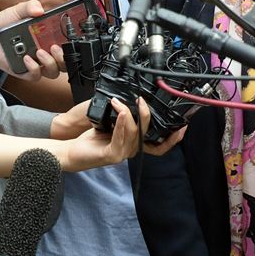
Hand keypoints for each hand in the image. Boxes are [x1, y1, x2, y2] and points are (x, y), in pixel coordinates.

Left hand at [0, 0, 63, 79]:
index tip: (70, 40)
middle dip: (64, 58)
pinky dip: (34, 68)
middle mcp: (45, 52)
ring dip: (50, 63)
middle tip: (55, 47)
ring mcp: (36, 63)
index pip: (68, 46)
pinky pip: (35, 76)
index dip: (73, 46)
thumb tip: (39, 9)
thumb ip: (29, 6)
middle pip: (65, 63)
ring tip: (40, 52)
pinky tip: (27, 58)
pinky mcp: (24, 71)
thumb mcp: (18, 10)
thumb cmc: (4, 22)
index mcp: (49, 39)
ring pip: (53, 72)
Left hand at [61, 97, 185, 169]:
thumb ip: (126, 118)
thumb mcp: (113, 125)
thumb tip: (136, 100)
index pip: (160, 146)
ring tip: (119, 102)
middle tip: (142, 100)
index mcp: (135, 145)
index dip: (173, 139)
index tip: (182, 126)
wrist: (72, 152)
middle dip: (148, 116)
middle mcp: (131, 151)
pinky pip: (121, 138)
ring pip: (134, 133)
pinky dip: (122, 123)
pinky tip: (120, 112)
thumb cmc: (92, 139)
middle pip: (148, 134)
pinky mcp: (112, 155)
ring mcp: (122, 154)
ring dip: (128, 113)